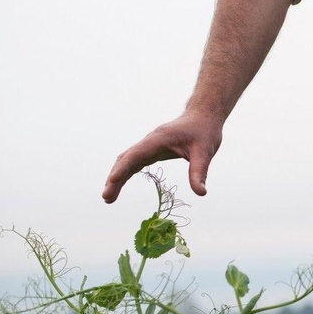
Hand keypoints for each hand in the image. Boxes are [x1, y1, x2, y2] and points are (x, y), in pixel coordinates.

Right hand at [102, 111, 222, 202]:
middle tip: (106, 198)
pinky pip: (135, 161)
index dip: (123, 168)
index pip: (136, 155)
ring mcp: (150, 145)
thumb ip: (200, 172)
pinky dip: (125, 172)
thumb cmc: (205, 131)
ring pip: (127, 160)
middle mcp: (150, 141)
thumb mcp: (205, 152)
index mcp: (160, 139)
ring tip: (108, 198)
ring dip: (117, 177)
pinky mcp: (153, 149)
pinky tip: (119, 184)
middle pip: (127, 159)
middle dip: (115, 178)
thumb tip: (201, 193)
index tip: (111, 181)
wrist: (204, 116)